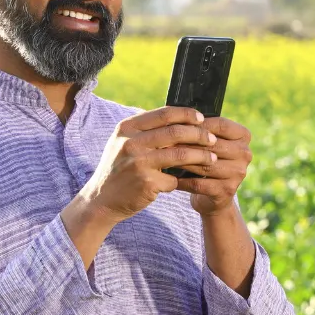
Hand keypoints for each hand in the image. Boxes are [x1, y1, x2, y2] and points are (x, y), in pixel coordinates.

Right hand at [74, 106, 217, 222]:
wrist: (101, 200)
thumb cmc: (120, 169)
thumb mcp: (124, 143)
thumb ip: (146, 131)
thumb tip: (181, 118)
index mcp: (127, 128)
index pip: (164, 114)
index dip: (187, 114)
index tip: (202, 119)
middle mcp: (131, 143)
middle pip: (176, 132)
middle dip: (200, 135)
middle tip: (213, 140)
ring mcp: (138, 163)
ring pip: (181, 154)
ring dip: (201, 156)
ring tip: (213, 158)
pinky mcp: (146, 183)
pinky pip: (174, 179)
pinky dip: (181, 181)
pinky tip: (186, 182)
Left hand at [172, 117, 252, 216]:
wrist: (214, 195)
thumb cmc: (208, 160)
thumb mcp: (210, 142)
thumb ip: (202, 130)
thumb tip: (179, 118)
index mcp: (244, 136)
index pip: (221, 125)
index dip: (199, 124)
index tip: (177, 124)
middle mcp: (245, 154)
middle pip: (212, 145)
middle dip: (186, 143)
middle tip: (165, 141)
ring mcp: (238, 173)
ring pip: (204, 164)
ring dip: (182, 162)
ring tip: (164, 158)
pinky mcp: (228, 191)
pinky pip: (199, 184)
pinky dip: (182, 181)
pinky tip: (168, 177)